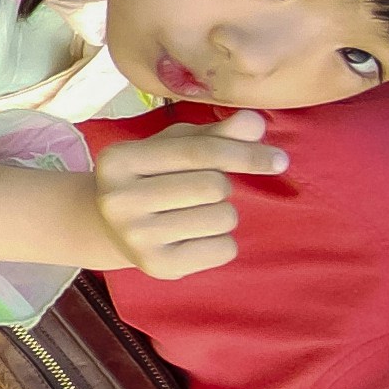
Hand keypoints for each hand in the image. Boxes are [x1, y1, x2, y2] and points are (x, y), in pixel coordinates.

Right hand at [91, 109, 282, 277]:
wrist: (108, 228)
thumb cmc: (151, 177)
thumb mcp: (172, 147)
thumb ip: (214, 134)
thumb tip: (254, 122)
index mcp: (119, 159)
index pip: (198, 151)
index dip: (245, 153)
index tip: (280, 159)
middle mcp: (119, 199)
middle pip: (213, 186)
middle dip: (221, 186)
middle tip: (200, 191)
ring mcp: (135, 236)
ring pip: (222, 217)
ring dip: (222, 213)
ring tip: (194, 213)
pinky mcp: (157, 266)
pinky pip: (224, 249)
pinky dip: (222, 241)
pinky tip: (195, 237)